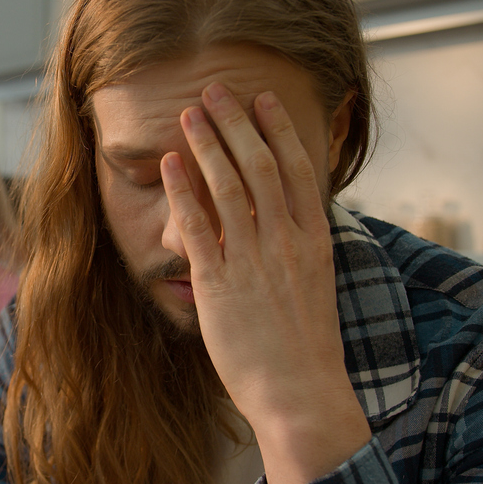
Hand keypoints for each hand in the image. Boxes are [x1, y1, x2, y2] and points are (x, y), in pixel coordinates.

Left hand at [161, 83, 369, 483]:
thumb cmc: (305, 349)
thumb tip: (279, 224)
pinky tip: (168, 165)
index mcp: (313, 239)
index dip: (277, 130)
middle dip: (236, 122)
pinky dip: (182, 190)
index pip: (296, 169)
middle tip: (216, 90)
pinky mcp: (219, 283)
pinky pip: (197, 225)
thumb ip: (296, 250)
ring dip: (206, 144)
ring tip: (189, 114)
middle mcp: (285, 241)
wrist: (301, 393)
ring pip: (228, 185)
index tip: (263, 99)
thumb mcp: (312, 287)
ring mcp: (252, 259)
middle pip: (260, 164)